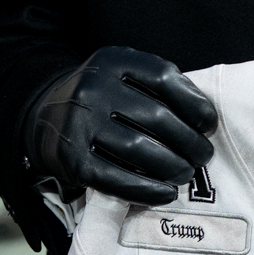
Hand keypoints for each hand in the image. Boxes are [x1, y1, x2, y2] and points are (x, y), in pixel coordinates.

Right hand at [24, 47, 218, 206]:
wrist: (45, 117)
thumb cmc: (103, 98)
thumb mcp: (124, 75)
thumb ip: (160, 85)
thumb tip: (205, 116)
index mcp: (112, 61)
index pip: (164, 77)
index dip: (194, 103)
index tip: (208, 124)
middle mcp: (92, 88)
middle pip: (157, 117)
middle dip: (189, 142)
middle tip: (203, 156)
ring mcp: (79, 123)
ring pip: (139, 150)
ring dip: (173, 167)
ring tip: (186, 173)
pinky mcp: (72, 159)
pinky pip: (117, 179)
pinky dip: (147, 190)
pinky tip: (166, 193)